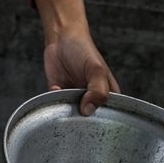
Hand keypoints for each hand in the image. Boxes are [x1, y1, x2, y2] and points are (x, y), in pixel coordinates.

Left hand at [35, 0, 119, 115]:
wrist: (61, 38)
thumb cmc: (84, 50)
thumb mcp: (96, 69)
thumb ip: (98, 91)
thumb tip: (87, 111)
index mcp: (108, 96)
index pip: (110, 118)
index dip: (104, 124)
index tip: (95, 124)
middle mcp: (92, 101)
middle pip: (89, 122)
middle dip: (82, 123)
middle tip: (77, 117)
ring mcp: (75, 99)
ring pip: (71, 118)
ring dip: (66, 114)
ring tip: (65, 102)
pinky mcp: (59, 96)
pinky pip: (55, 108)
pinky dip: (53, 102)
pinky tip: (55, 87)